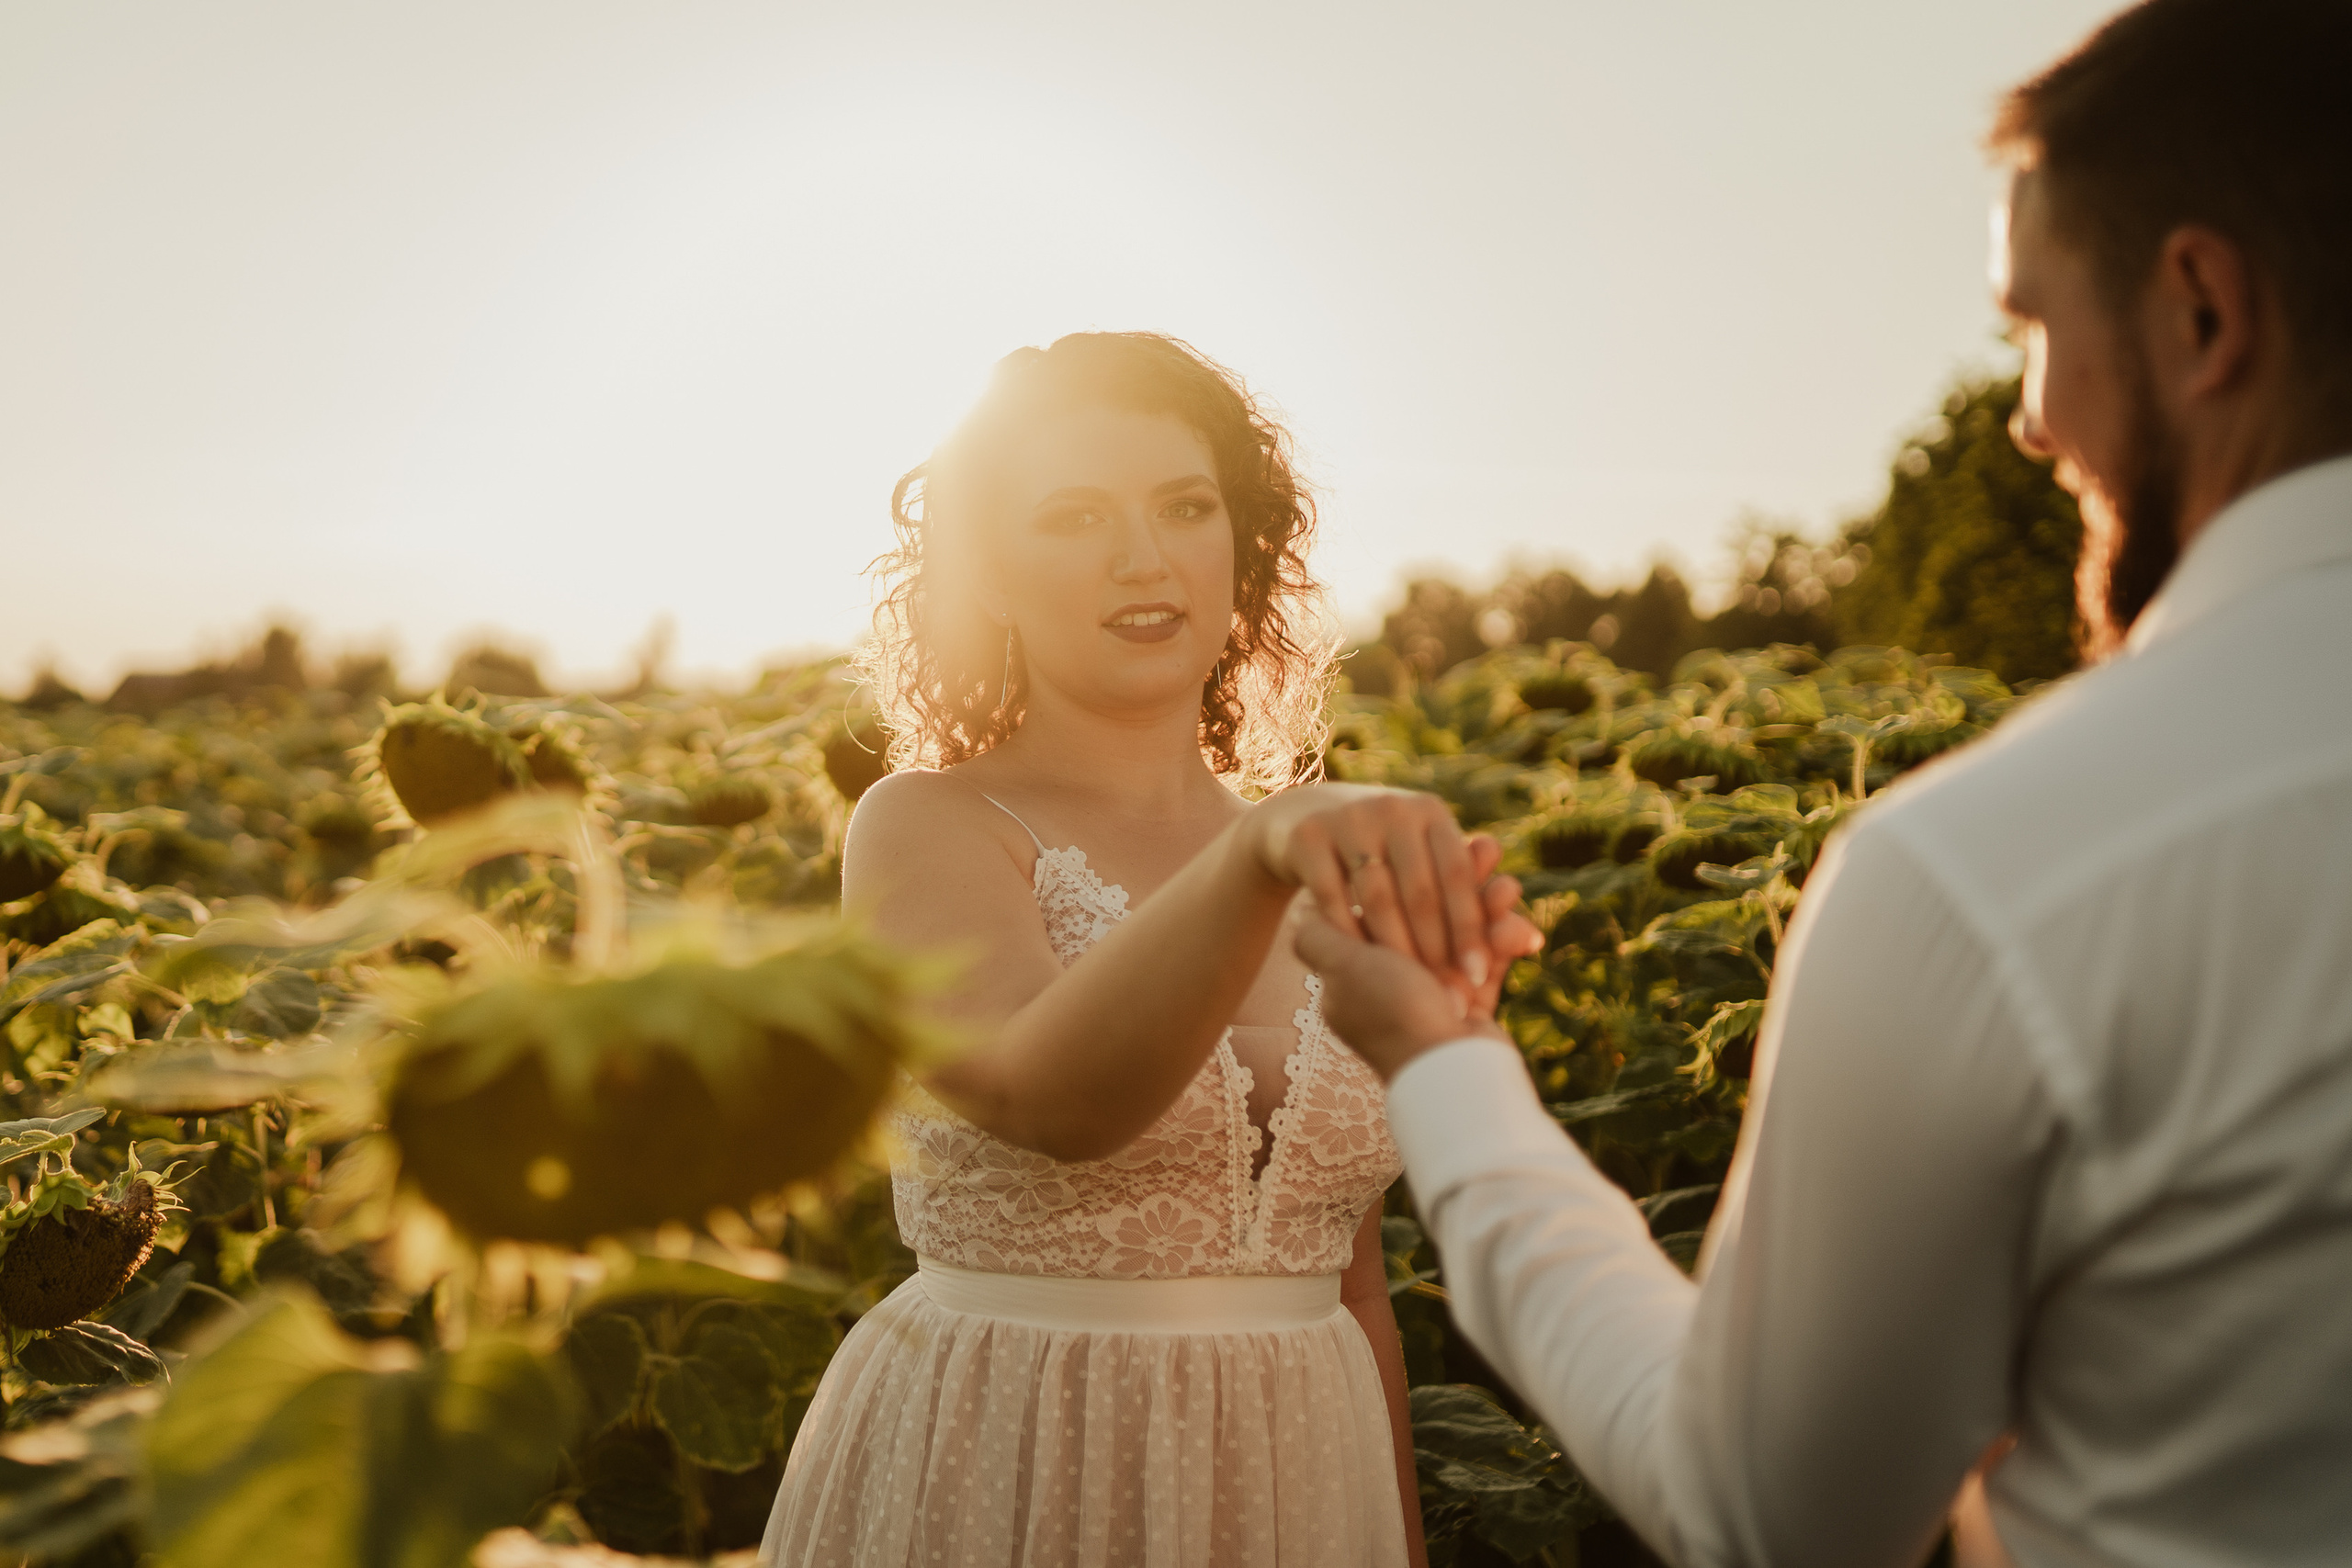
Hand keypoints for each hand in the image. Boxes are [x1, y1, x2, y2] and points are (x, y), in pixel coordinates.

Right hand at [1247, 784, 1497, 1003]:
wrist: (1306, 821)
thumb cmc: (1388, 858)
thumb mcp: (1428, 865)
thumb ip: (1476, 899)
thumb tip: (1532, 938)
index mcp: (1431, 813)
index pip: (1457, 876)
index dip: (1470, 928)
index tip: (1479, 978)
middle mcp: (1393, 808)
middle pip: (1420, 889)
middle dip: (1436, 948)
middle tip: (1446, 993)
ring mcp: (1347, 818)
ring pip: (1377, 895)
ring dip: (1394, 946)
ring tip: (1406, 985)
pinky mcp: (1308, 837)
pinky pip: (1330, 895)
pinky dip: (1346, 932)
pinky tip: (1357, 965)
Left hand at [1295, 871, 1542, 1081]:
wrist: (1452, 1072)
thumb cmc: (1394, 1015)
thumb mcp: (1342, 969)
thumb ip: (1317, 936)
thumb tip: (1302, 907)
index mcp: (1357, 973)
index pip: (1376, 909)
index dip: (1399, 876)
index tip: (1418, 849)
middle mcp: (1393, 981)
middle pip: (1426, 913)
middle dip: (1456, 883)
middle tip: (1482, 849)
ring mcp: (1435, 990)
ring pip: (1462, 930)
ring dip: (1488, 905)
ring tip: (1508, 885)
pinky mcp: (1474, 1000)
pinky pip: (1489, 957)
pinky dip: (1506, 938)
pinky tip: (1522, 925)